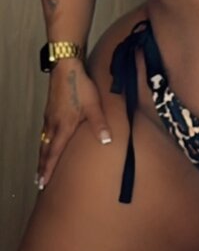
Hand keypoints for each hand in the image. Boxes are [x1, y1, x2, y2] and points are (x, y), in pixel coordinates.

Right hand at [37, 60, 110, 187]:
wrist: (66, 68)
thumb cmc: (80, 87)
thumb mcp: (93, 106)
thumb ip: (99, 124)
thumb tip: (107, 142)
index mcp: (63, 127)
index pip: (53, 154)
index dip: (48, 169)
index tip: (42, 182)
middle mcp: (53, 125)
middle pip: (45, 150)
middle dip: (42, 166)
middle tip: (39, 181)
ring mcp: (49, 117)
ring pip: (43, 141)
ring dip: (42, 155)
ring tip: (42, 166)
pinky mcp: (50, 110)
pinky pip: (45, 131)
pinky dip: (44, 142)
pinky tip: (47, 142)